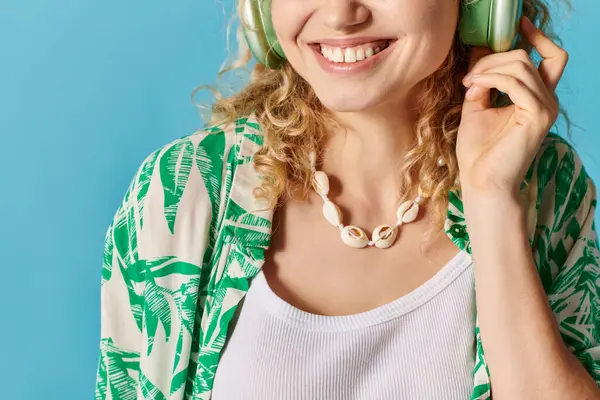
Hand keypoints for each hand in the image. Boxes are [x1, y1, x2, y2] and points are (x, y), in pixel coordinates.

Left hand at [457, 16, 567, 194]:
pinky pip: (516, 82)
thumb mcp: (476, 107)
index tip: (517, 24)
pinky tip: (475, 89)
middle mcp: (546, 100)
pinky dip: (492, 79)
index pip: (550, 57)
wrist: (481, 182)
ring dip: (488, 70)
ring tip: (469, 85)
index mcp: (536, 98)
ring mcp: (545, 108)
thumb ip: (482, 82)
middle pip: (526, 57)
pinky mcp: (538, 115)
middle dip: (493, 58)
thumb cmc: (478, 151)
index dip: (537, 37)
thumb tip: (479, 54)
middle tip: (469, 77)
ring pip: (521, 65)